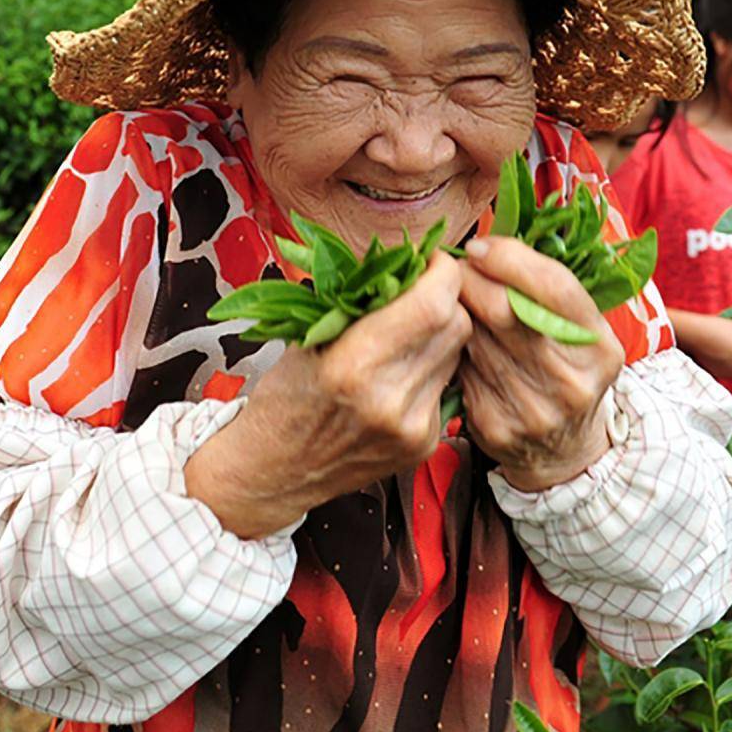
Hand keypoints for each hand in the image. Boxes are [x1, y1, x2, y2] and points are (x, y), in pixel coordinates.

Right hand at [184, 252, 470, 537]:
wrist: (275, 471)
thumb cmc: (284, 396)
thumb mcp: (307, 338)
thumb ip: (359, 303)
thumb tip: (406, 262)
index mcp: (353, 365)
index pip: (433, 304)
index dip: (441, 272)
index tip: (428, 260)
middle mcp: (389, 399)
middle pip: (455, 325)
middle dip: (446, 297)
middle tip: (422, 287)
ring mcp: (411, 427)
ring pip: (457, 354)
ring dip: (441, 332)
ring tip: (408, 329)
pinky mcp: (423, 444)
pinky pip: (446, 386)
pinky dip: (431, 368)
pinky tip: (402, 370)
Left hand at [454, 237, 624, 491]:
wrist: (567, 452)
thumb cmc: (569, 371)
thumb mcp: (583, 333)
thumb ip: (549, 291)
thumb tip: (489, 241)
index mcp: (599, 348)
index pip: (554, 287)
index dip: (509, 257)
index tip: (480, 245)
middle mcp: (571, 381)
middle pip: (504, 309)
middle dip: (470, 278)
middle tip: (456, 269)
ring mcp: (533, 408)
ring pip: (474, 337)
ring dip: (455, 310)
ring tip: (454, 299)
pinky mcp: (495, 426)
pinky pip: (459, 368)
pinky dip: (451, 348)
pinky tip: (454, 341)